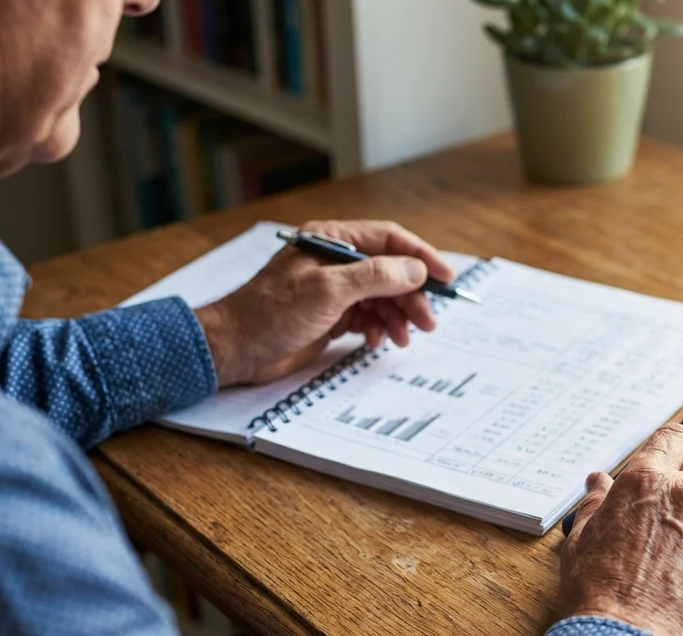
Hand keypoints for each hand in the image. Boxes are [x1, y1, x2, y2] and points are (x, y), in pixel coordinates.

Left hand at [194, 220, 456, 386]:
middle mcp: (335, 261)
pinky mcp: (330, 316)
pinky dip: (378, 329)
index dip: (421, 256)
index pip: (389, 239)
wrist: (236, 348)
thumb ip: (376, 277)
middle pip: (390, 272)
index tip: (446, 278)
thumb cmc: (272, 312)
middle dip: (411, 296)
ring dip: (397, 317)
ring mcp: (333, 289)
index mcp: (332, 240)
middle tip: (428, 322)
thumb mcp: (329, 290)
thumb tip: (416, 270)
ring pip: (381, 298)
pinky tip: (377, 343)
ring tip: (405, 338)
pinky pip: (367, 318)